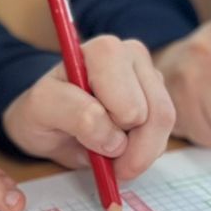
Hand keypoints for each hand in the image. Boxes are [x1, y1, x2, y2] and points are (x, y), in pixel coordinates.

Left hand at [3, 36, 174, 179]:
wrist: (51, 113)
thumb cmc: (46, 109)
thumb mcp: (42, 110)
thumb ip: (75, 116)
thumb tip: (117, 141)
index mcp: (103, 51)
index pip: (127, 106)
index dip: (109, 134)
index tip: (85, 144)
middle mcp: (132, 54)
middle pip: (156, 113)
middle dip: (132, 148)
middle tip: (105, 159)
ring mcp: (149, 71)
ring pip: (165, 122)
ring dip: (141, 150)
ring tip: (112, 152)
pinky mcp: (159, 91)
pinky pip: (167, 131)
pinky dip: (147, 148)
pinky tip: (123, 143)